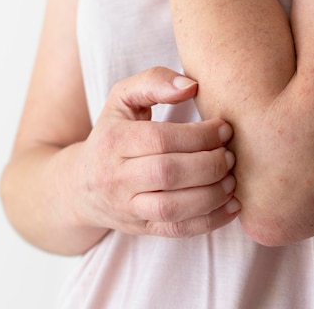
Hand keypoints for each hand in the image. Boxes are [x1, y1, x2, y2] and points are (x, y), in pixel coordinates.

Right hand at [71, 67, 239, 237]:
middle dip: (209, 164)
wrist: (81, 186)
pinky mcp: (142, 228)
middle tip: (230, 155)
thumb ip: (154, 81)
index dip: (199, 135)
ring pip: (173, 208)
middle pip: (168, 173)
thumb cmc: (113, 133)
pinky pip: (178, 231)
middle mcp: (116, 177)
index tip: (225, 129)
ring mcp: (128, 207)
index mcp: (113, 141)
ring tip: (231, 179)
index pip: (160, 139)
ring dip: (212, 194)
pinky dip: (211, 221)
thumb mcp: (123, 99)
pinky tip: (232, 205)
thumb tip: (192, 85)